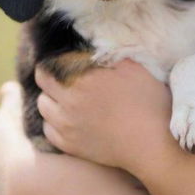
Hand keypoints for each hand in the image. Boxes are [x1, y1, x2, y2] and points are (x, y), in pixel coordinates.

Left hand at [35, 59, 175, 174]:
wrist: (152, 142)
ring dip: (52, 99)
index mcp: (83, 78)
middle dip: (52, 78)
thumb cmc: (148, 101)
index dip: (57, 62)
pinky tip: (71, 119)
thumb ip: (109, 54)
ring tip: (69, 98)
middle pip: (42, 84)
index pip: (49, 65)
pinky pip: (49, 129)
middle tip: (68, 78)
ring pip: (43, 106)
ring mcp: (66, 125)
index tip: (69, 62)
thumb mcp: (133, 68)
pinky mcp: (69, 145)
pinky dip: (55, 122)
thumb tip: (94, 48)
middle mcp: (69, 101)